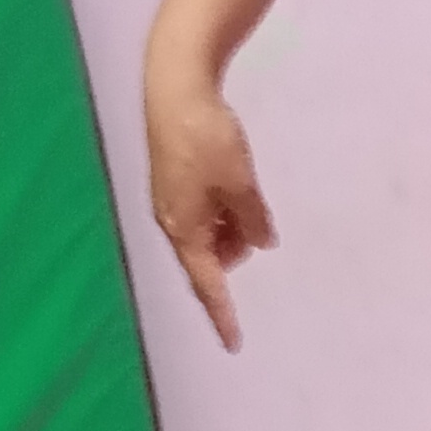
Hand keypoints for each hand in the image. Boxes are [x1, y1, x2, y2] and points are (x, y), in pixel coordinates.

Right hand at [145, 76, 275, 350]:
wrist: (174, 87)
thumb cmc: (206, 137)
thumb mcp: (240, 183)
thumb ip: (253, 219)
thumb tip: (261, 243)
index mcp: (184, 229)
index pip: (208, 284)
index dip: (222, 313)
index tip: (233, 342)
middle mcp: (172, 221)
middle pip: (206, 259)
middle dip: (232, 254)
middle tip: (256, 225)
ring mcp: (170, 200)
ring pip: (206, 233)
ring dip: (229, 229)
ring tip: (246, 198)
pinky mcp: (173, 178)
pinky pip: (200, 211)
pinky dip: (221, 210)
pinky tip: (235, 187)